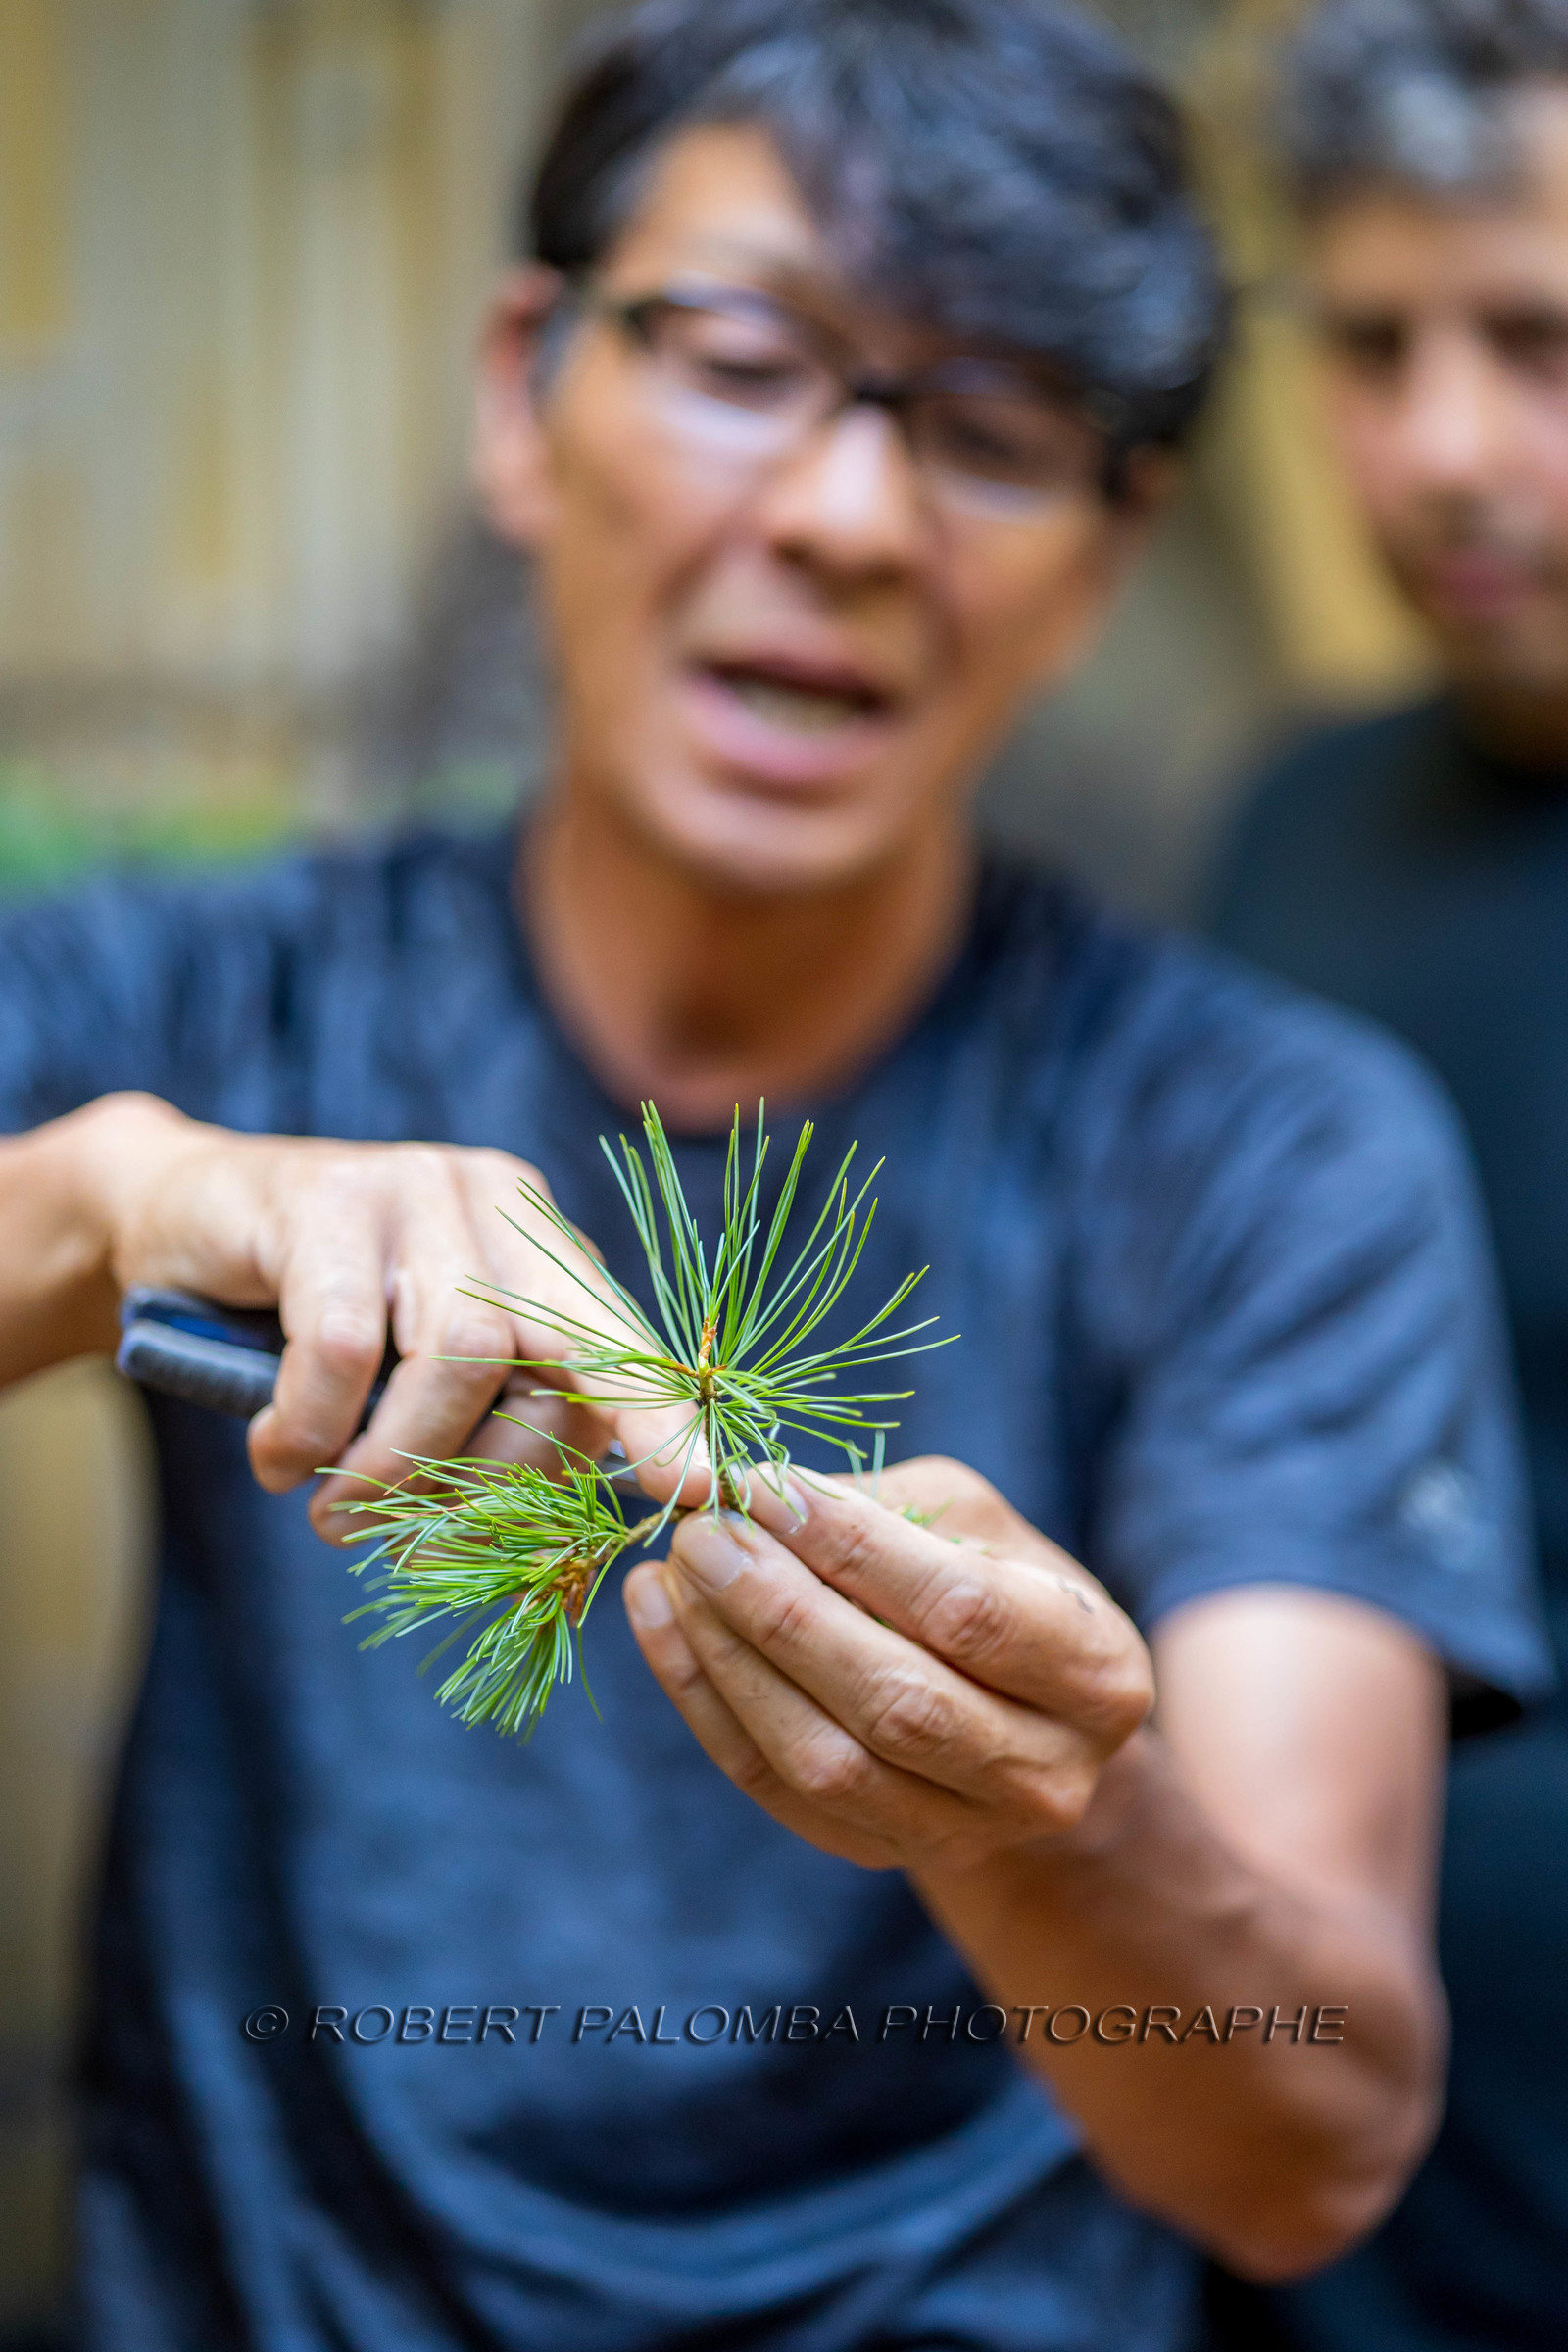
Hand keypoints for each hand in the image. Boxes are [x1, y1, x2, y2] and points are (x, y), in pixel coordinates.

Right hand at [84, 1094, 697, 1537]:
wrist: (175, 1218)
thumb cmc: (311, 1322)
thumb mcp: (415, 1369)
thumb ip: (489, 1423)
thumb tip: (548, 1551)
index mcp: (540, 1243)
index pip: (623, 1337)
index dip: (661, 1418)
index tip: (703, 1493)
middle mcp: (497, 1199)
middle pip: (551, 1353)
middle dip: (502, 1472)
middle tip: (411, 1541)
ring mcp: (415, 1186)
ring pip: (458, 1355)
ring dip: (396, 1467)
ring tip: (335, 1515)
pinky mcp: (326, 1199)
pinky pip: (344, 1346)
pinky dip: (311, 1428)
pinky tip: (275, 1459)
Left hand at [623, 1456, 1153, 1871]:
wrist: (1013, 1712)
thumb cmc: (991, 1578)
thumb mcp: (967, 1517)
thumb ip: (869, 1500)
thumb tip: (742, 1486)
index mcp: (1096, 1672)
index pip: (968, 1611)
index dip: (857, 1550)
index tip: (767, 1488)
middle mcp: (1047, 1774)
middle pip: (896, 1701)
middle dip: (782, 1611)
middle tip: (703, 1535)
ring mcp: (965, 1833)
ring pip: (827, 1764)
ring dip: (730, 1662)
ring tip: (672, 1575)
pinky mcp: (881, 1854)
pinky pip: (776, 1791)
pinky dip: (707, 1704)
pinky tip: (663, 1625)